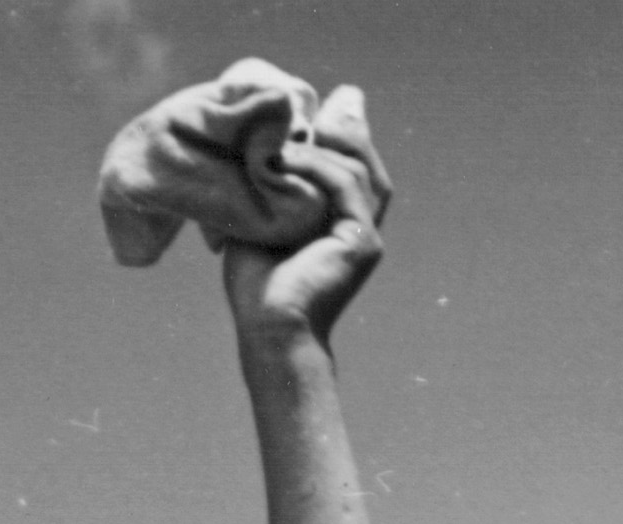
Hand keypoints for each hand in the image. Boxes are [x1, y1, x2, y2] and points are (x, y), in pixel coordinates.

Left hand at [221, 99, 389, 346]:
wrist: (269, 328)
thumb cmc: (258, 287)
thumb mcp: (260, 223)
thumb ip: (269, 188)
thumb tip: (257, 148)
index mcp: (342, 228)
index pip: (352, 173)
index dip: (344, 139)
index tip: (323, 107)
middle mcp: (360, 230)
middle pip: (365, 166)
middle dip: (350, 128)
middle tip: (334, 96)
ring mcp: (365, 237)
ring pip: (357, 170)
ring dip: (323, 144)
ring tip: (289, 130)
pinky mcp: (361, 243)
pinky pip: (344, 186)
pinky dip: (317, 165)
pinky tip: (285, 159)